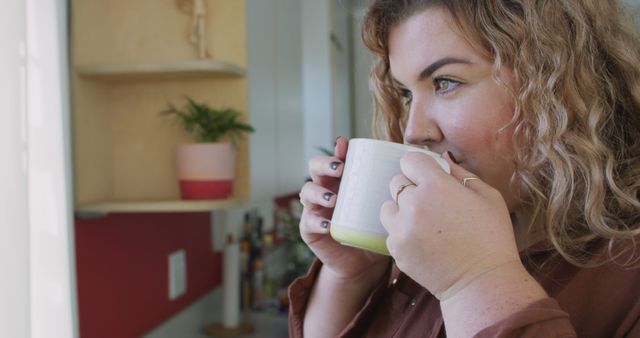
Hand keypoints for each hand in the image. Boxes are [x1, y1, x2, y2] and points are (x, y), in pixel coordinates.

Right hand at [299, 137, 389, 282]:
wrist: (365, 264)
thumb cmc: (378, 229)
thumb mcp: (388, 206)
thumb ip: (400, 188)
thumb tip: (436, 163)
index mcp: (344, 180)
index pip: (335, 156)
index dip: (337, 149)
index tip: (345, 146)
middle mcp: (327, 189)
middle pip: (315, 167)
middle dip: (324, 165)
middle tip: (340, 170)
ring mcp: (317, 209)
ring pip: (307, 192)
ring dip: (319, 192)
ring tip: (334, 198)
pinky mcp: (311, 231)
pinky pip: (307, 223)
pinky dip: (315, 221)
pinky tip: (327, 224)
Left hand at [380, 151, 521, 299]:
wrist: (482, 282)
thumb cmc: (492, 237)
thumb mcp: (488, 196)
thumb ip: (461, 173)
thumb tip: (442, 161)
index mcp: (436, 186)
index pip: (409, 159)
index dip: (419, 166)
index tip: (427, 175)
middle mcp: (413, 204)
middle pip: (396, 182)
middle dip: (411, 188)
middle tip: (431, 203)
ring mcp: (401, 228)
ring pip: (388, 207)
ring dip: (401, 210)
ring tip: (424, 223)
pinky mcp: (396, 249)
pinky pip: (391, 231)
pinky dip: (402, 233)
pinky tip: (423, 241)